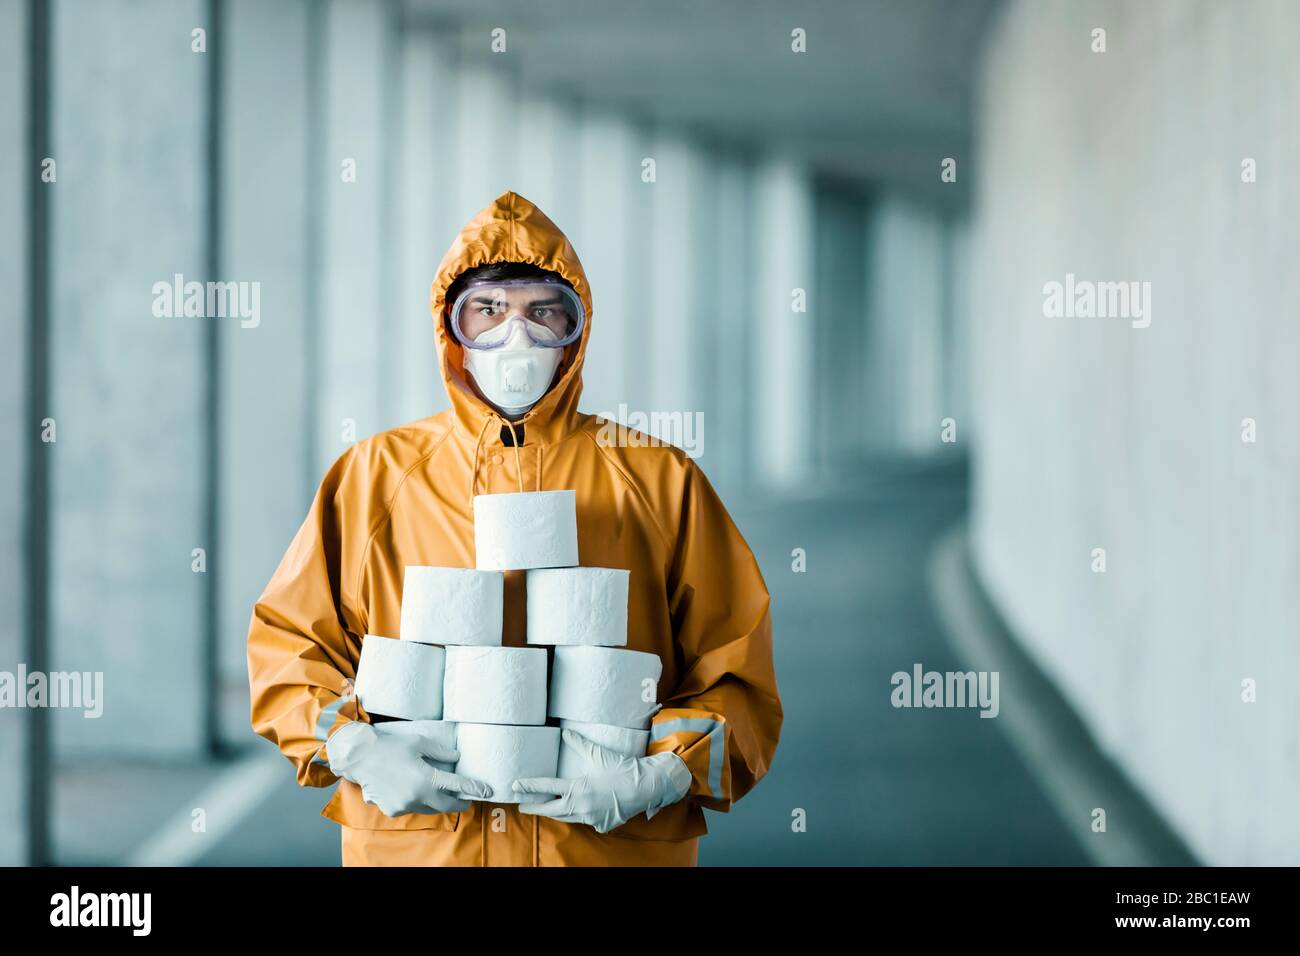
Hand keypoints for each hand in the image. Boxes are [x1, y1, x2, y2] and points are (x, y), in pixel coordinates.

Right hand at [326, 721, 491, 816]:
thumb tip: (457, 759)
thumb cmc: (391, 746)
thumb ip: (440, 752)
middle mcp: (417, 795)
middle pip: (445, 806)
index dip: (474, 789)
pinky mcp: (393, 810)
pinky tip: (412, 790)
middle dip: (458, 803)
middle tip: (466, 800)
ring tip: (438, 792)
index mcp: (426, 777)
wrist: (361, 757)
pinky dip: (416, 802)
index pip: (457, 786)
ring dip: (436, 802)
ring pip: (428, 808)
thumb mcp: (419, 743)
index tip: (487, 792)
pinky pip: (411, 808)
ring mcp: (404, 805)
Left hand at [512, 728, 692, 832]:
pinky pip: (587, 821)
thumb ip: (578, 743)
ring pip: (567, 817)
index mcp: (577, 788)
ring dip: (556, 812)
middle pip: (550, 810)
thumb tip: (564, 732)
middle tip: (522, 806)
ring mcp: (590, 818)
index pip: (546, 788)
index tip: (516, 786)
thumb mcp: (598, 754)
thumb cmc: (622, 768)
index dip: (529, 786)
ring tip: (546, 808)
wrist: (646, 786)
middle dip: (534, 808)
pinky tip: (580, 810)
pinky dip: (582, 815)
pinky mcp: (601, 825)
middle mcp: (580, 806)